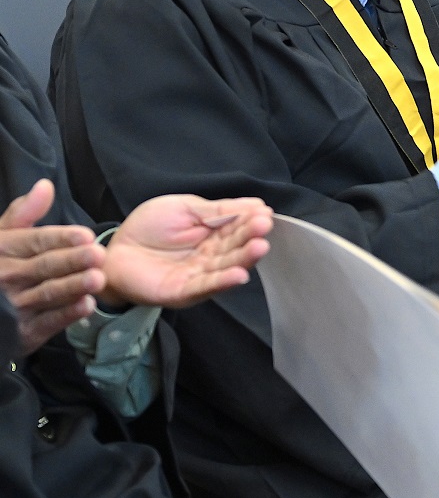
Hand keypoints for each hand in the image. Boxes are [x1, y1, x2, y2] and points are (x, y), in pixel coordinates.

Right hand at [0, 178, 105, 353]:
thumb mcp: (2, 237)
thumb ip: (24, 213)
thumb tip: (46, 185)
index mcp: (5, 250)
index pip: (35, 241)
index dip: (61, 238)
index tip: (85, 234)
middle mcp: (9, 276)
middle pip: (45, 266)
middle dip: (72, 260)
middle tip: (98, 254)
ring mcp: (16, 305)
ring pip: (48, 293)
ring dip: (73, 286)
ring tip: (98, 279)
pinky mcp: (25, 330)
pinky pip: (48, 322)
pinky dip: (67, 315)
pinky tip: (87, 305)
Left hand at [102, 195, 272, 308]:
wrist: (113, 252)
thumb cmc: (148, 227)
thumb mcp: (185, 207)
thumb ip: (218, 209)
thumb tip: (255, 204)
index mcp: (213, 234)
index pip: (237, 226)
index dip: (250, 220)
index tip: (265, 214)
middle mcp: (211, 256)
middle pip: (235, 247)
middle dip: (251, 238)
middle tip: (264, 228)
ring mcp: (199, 275)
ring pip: (226, 267)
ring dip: (244, 259)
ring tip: (259, 247)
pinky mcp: (184, 292)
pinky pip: (206, 287)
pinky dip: (223, 282)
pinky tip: (240, 275)